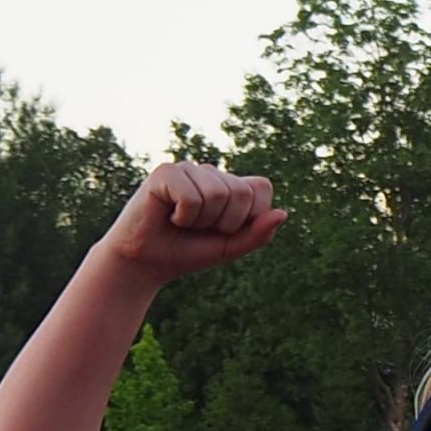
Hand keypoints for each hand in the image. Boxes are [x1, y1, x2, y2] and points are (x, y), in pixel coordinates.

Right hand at [98, 162, 283, 282]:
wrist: (148, 261)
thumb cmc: (189, 251)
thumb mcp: (231, 247)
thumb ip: (259, 233)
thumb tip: (283, 213)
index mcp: (231, 185)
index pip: (262, 188)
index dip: (250, 216)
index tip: (225, 230)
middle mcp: (211, 173)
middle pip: (242, 192)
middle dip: (224, 222)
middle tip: (199, 228)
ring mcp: (188, 169)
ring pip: (217, 194)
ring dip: (201, 220)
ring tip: (183, 221)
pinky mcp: (165, 172)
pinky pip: (192, 197)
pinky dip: (183, 216)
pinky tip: (168, 215)